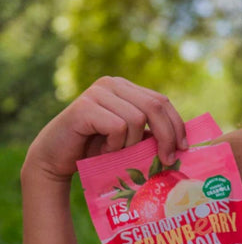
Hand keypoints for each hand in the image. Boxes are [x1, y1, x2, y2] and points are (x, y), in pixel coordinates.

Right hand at [23, 76, 186, 183]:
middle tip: (167, 159)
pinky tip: (103, 151)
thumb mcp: (130, 138)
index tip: (184, 146)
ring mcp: (97, 92)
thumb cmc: (96, 149)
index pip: (161, 101)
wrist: (55, 158)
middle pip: (154, 106)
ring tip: (116, 153)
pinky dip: (115, 145)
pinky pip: (118, 127)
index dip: (176, 123)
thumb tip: (183, 142)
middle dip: (166, 135)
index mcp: (126, 88)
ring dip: (131, 144)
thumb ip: (150, 131)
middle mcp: (113, 84)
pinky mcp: (84, 107)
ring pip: (137, 119)